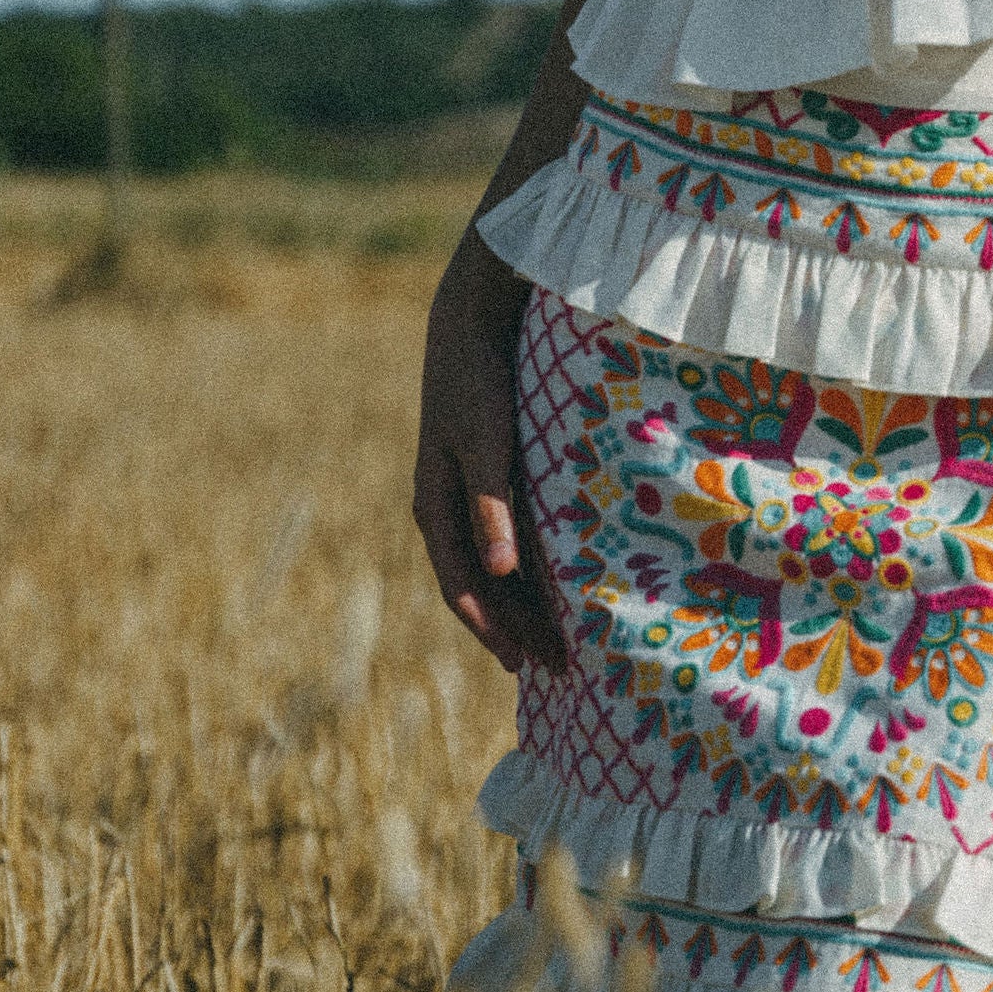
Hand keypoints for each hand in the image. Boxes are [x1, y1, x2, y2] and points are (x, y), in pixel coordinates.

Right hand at [412, 225, 568, 673]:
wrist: (467, 324)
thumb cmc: (477, 382)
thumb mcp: (485, 441)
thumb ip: (493, 503)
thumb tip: (500, 573)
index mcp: (435, 511)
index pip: (464, 591)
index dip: (495, 631)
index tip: (529, 665)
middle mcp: (443, 512)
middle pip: (479, 589)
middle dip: (514, 629)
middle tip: (557, 667)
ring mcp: (460, 497)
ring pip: (489, 569)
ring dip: (520, 606)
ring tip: (557, 639)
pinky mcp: (482, 479)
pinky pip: (499, 541)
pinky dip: (523, 570)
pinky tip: (553, 581)